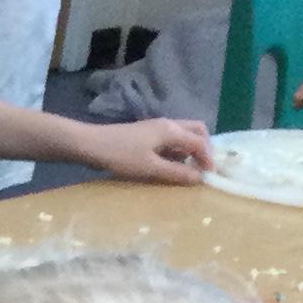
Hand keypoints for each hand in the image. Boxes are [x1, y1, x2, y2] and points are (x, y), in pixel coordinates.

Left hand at [99, 116, 213, 185]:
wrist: (91, 144)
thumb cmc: (120, 156)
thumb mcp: (149, 168)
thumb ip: (175, 172)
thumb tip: (200, 178)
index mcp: (172, 130)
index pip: (200, 142)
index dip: (208, 159)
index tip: (211, 176)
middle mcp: (168, 124)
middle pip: (197, 131)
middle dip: (204, 148)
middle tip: (202, 168)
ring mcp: (157, 127)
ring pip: (184, 134)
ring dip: (190, 149)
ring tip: (188, 170)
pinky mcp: (147, 133)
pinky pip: (171, 139)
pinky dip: (177, 150)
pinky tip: (170, 165)